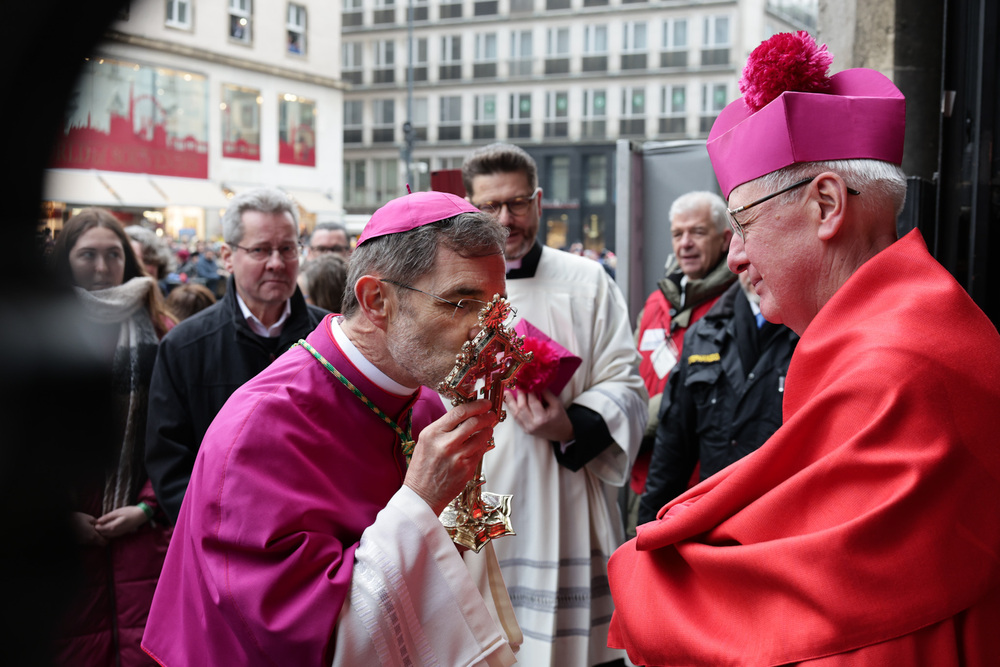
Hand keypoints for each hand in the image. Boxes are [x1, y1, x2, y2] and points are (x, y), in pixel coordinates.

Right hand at [72, 512, 106, 546]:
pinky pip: (87, 542)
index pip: (104, 542)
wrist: (65, 521)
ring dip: (95, 538)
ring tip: (94, 530)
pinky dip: (89, 538)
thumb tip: (102, 525)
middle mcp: (88, 541)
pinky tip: (87, 532)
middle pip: (99, 544)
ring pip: (93, 543)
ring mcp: (83, 542)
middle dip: (102, 538)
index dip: (108, 538)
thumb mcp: (90, 518)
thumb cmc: (77, 518)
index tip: (107, 533)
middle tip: (101, 531)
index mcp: (93, 535)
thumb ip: (98, 523)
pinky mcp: (78, 542)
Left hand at [94, 506, 147, 538]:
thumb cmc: (129, 512)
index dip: (96, 525)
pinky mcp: (122, 533)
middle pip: (103, 533)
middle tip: (98, 523)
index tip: (96, 521)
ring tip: (103, 524)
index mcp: (113, 527)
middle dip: (99, 529)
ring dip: (103, 531)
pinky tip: (109, 527)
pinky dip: (108, 532)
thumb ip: (107, 517)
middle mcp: (115, 532)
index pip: (100, 529)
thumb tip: (98, 521)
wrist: (141, 516)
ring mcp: (119, 534)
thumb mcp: (117, 512)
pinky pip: (112, 535)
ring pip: (107, 535)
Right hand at [405, 399, 496, 515]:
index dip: (476, 405)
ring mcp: (458, 457)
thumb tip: (465, 416)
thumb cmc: (422, 469)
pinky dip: (483, 445)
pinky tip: (480, 444)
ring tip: (487, 429)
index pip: (460, 412)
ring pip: (482, 437)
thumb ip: (444, 428)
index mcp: (433, 433)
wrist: (421, 495)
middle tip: (491, 414)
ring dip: (488, 431)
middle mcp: (446, 444)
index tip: (484, 403)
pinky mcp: (467, 469)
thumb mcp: (426, 441)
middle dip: (487, 416)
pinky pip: (480, 452)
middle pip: (474, 422)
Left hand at [503, 388, 573, 442]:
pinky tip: (509, 402)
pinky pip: (516, 418)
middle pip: (522, 407)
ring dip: (510, 402)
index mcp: (542, 419)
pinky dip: (512, 409)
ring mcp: (527, 428)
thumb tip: (536, 383)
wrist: (561, 433)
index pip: (533, 402)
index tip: (527, 382)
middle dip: (519, 394)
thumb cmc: (560, 417)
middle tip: (518, 384)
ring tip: (507, 392)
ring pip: (516, 413)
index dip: (529, 391)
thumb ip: (547, 394)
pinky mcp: (525, 430)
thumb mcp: (557, 404)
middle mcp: (533, 425)